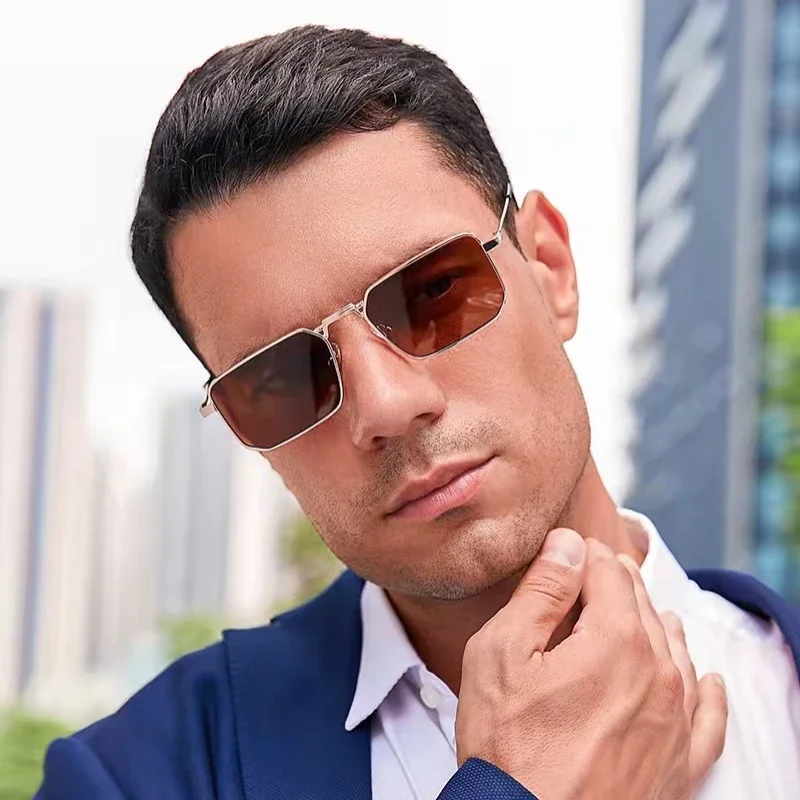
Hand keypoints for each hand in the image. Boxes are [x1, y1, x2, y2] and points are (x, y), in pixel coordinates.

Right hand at [455, 530, 727, 798]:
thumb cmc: (506, 746)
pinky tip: (706, 680)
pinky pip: (708, 719)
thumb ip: (541, 591)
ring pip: (676, 652)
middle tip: (596, 573)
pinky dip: (707, 692)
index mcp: (615, 640)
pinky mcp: (679, 765)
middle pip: (642, 607)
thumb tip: (569, 545)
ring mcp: (674, 722)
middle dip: (618, 584)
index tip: (569, 550)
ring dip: (656, 624)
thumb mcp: (501, 653)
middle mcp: (658, 675)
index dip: (584, 554)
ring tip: (643, 611)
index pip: (608, 572)